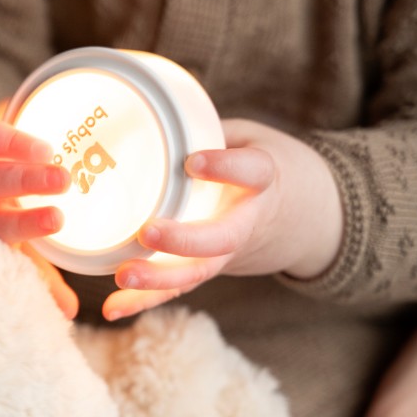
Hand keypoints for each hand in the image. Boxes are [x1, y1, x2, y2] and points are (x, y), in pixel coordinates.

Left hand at [103, 118, 343, 320]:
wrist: (304, 216)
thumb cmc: (263, 166)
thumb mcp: (249, 137)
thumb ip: (209, 128)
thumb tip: (148, 107)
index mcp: (264, 180)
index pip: (252, 173)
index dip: (226, 169)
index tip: (195, 162)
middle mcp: (248, 222)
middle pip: (222, 239)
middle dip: (185, 241)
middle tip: (147, 232)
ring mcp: (229, 252)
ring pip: (198, 273)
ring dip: (159, 280)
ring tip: (122, 277)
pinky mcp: (209, 269)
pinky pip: (178, 289)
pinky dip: (144, 301)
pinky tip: (113, 309)